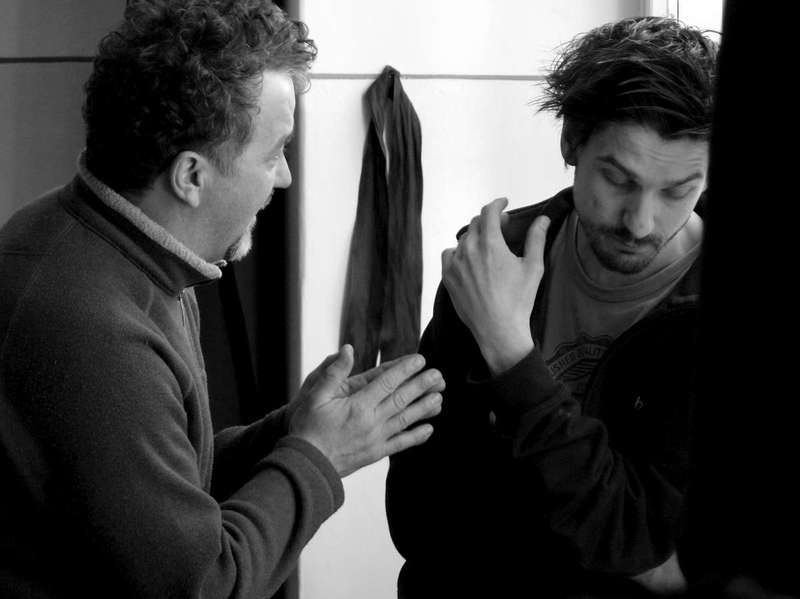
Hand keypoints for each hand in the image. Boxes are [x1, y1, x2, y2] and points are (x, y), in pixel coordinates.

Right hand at [286, 345, 444, 476]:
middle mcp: (371, 421)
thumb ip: (334, 372)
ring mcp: (376, 439)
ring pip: (406, 419)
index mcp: (358, 405)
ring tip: (440, 397)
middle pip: (402, 398)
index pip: (387, 381)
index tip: (420, 359)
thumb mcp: (315, 395)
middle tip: (438, 374)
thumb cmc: (307, 428)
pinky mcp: (375, 453)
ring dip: (424, 408)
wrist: (306, 465)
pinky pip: (401, 443)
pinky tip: (429, 429)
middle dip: (422, 385)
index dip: (405, 369)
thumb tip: (347, 348)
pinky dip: (416, 436)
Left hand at [441, 197, 549, 374]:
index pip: (489, 212)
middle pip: (476, 224)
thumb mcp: (533, 267)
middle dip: (489, 221)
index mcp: (490, 244)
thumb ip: (536, 239)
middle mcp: (469, 250)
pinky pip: (449, 254)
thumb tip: (542, 219)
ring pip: (463, 239)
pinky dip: (458, 252)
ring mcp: (456, 264)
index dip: (497, 204)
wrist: (498, 330)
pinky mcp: (448, 277)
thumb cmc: (519, 300)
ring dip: (475, 237)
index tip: (504, 203)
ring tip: (487, 246)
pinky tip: (468, 259)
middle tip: (501, 227)